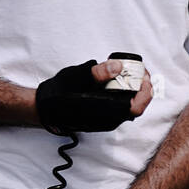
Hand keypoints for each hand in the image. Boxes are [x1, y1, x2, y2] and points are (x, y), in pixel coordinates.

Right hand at [36, 59, 152, 134]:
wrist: (44, 108)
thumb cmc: (58, 93)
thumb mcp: (76, 77)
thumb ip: (98, 72)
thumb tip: (117, 67)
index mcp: (102, 111)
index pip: (134, 108)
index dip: (145, 92)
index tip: (144, 76)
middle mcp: (107, 121)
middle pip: (135, 107)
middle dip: (142, 89)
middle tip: (141, 71)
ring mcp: (105, 122)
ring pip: (128, 109)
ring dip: (134, 92)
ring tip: (133, 74)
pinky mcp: (102, 120)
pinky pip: (120, 109)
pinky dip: (126, 96)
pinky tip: (121, 83)